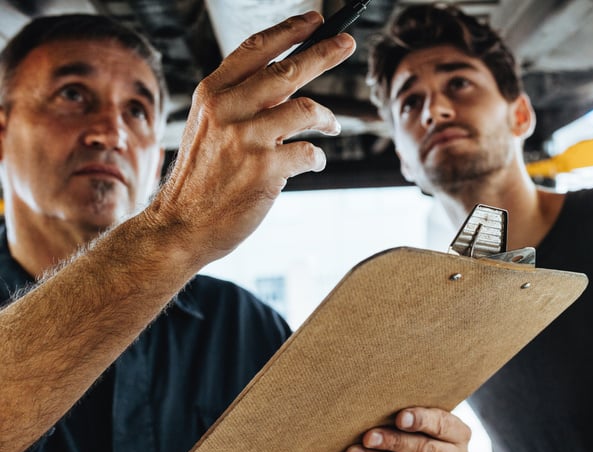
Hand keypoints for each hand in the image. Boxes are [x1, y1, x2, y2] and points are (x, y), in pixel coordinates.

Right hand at [144, 11, 355, 268]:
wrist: (181, 224)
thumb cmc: (202, 177)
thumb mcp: (209, 128)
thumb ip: (242, 103)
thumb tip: (289, 83)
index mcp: (212, 93)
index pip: (256, 49)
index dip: (289, 31)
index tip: (314, 21)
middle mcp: (228, 110)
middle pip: (289, 70)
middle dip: (325, 52)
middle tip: (347, 42)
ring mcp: (247, 139)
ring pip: (307, 109)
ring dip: (328, 119)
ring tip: (332, 127)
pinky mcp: (265, 169)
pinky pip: (309, 152)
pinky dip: (318, 157)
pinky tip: (315, 162)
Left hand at [342, 407, 472, 451]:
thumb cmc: (413, 436)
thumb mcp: (418, 425)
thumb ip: (409, 418)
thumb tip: (379, 406)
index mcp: (461, 435)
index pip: (443, 426)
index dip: (421, 421)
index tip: (399, 418)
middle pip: (426, 451)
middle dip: (394, 442)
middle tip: (367, 436)